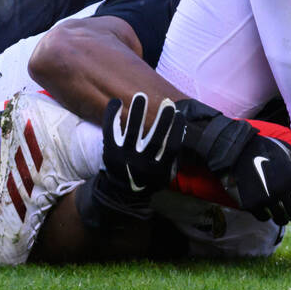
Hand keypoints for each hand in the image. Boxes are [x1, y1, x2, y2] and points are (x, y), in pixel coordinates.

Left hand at [82, 93, 183, 223]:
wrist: (120, 194)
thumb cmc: (148, 179)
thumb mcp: (164, 174)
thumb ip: (172, 155)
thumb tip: (181, 128)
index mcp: (158, 171)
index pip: (171, 148)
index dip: (177, 130)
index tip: (180, 115)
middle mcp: (141, 166)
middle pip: (154, 141)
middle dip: (162, 121)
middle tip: (168, 103)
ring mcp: (124, 158)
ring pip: (131, 133)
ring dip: (137, 112)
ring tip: (141, 95)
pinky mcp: (109, 152)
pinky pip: (109, 131)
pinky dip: (111, 116)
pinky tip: (116, 101)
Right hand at [173, 98, 290, 225]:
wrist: (237, 150)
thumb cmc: (265, 148)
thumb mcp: (288, 151)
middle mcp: (280, 191)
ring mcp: (264, 199)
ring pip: (281, 220)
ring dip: (283, 217)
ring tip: (281, 212)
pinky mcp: (250, 204)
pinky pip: (264, 218)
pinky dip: (266, 214)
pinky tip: (266, 208)